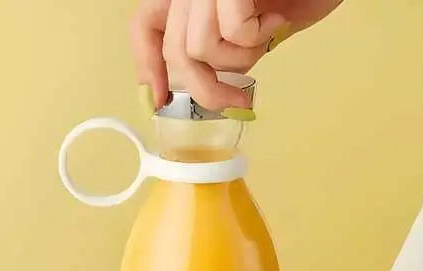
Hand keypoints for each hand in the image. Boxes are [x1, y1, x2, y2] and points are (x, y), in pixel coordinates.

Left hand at [130, 0, 344, 111]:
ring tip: (267, 33)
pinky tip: (276, 18)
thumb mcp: (250, 25)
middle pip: (176, 51)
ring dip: (240, 58)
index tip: (159, 98)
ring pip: (201, 48)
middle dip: (206, 88)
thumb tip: (202, 87)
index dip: (147, 66)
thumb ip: (221, 48)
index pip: (146, 27)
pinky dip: (259, 36)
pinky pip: (233, 31)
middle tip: (236, 101)